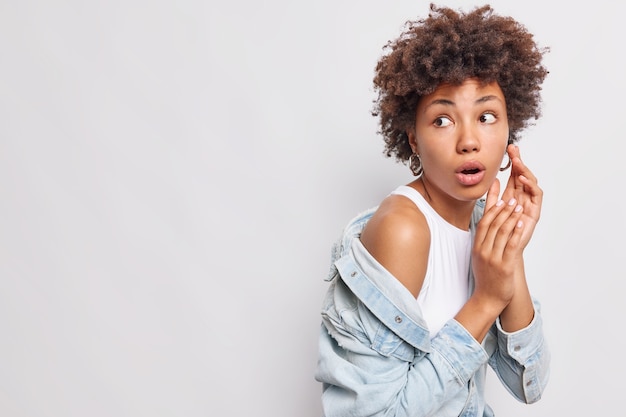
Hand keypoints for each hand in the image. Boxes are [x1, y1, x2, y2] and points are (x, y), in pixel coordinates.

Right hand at [471, 178, 524, 308]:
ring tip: (519, 207)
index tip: (500, 199)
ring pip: (502, 232)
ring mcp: (493, 258)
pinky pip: (511, 245)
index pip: (484, 223)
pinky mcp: (504, 266)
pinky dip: (516, 232)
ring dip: (511, 217)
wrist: (488, 298)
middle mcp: (483, 251)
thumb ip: (483, 241)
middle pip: (493, 225)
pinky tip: (521, 224)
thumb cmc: (486, 277)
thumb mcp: (480, 257)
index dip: (492, 210)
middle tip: (512, 199)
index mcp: (477, 247)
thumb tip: (487, 226)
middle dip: (503, 210)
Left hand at [500, 144, 542, 249]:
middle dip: (520, 162)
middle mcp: (523, 199)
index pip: (514, 175)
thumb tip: (493, 180)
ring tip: (517, 163)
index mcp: (512, 196)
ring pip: (530, 184)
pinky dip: (531, 186)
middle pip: (523, 176)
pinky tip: (523, 179)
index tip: (509, 148)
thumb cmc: (497, 233)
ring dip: (525, 172)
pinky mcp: (534, 213)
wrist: (502, 251)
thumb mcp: (492, 211)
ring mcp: (529, 205)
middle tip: (514, 150)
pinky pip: (536, 197)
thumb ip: (492, 197)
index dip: (513, 162)